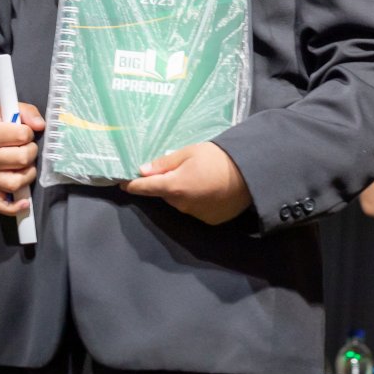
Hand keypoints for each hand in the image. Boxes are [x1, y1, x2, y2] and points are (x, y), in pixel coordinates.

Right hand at [0, 102, 44, 215]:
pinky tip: (24, 201)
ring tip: (24, 164)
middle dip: (31, 151)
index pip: (22, 135)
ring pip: (17, 182)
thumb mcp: (6, 110)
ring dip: (28, 173)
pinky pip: (2, 205)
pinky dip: (15, 207)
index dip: (28, 132)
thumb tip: (41, 126)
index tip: (23, 132)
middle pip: (23, 158)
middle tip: (25, 147)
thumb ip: (27, 112)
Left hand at [120, 141, 251, 224]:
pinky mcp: (209, 220)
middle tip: (178, 169)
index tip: (123, 184)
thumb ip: (165, 163)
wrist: (250, 173)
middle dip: (166, 184)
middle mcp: (181, 205)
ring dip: (182, 192)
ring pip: (180, 202)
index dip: (133, 185)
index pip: (146, 187)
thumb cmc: (218, 157)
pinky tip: (208, 189)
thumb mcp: (190, 152)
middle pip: (166, 194)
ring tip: (198, 177)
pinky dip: (196, 200)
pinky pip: (195, 209)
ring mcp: (195, 214)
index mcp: (174, 186)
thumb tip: (143, 171)